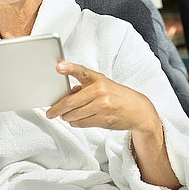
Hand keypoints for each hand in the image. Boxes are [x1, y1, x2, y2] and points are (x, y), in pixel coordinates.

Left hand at [46, 62, 160, 135]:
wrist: (138, 110)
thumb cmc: (117, 96)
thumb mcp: (103, 85)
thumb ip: (85, 88)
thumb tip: (65, 96)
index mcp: (98, 79)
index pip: (81, 71)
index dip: (69, 68)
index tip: (58, 67)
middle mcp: (101, 91)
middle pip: (72, 101)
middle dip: (58, 108)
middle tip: (50, 112)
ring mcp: (103, 106)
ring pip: (75, 114)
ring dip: (66, 117)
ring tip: (64, 116)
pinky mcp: (105, 119)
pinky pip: (82, 123)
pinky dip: (75, 123)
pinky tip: (75, 120)